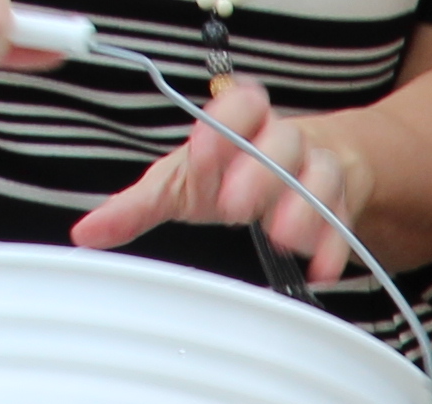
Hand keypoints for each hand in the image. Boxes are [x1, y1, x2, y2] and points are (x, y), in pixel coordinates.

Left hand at [69, 76, 369, 281]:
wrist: (303, 169)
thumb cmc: (232, 171)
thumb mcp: (180, 181)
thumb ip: (138, 205)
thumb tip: (87, 232)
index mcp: (242, 118)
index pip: (240, 104)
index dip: (222, 126)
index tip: (201, 154)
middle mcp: (284, 137)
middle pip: (282, 141)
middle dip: (259, 172)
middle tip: (235, 206)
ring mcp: (319, 169)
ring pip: (321, 178)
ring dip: (304, 209)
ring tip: (283, 238)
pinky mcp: (343, 205)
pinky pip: (344, 223)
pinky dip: (333, 247)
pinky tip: (319, 270)